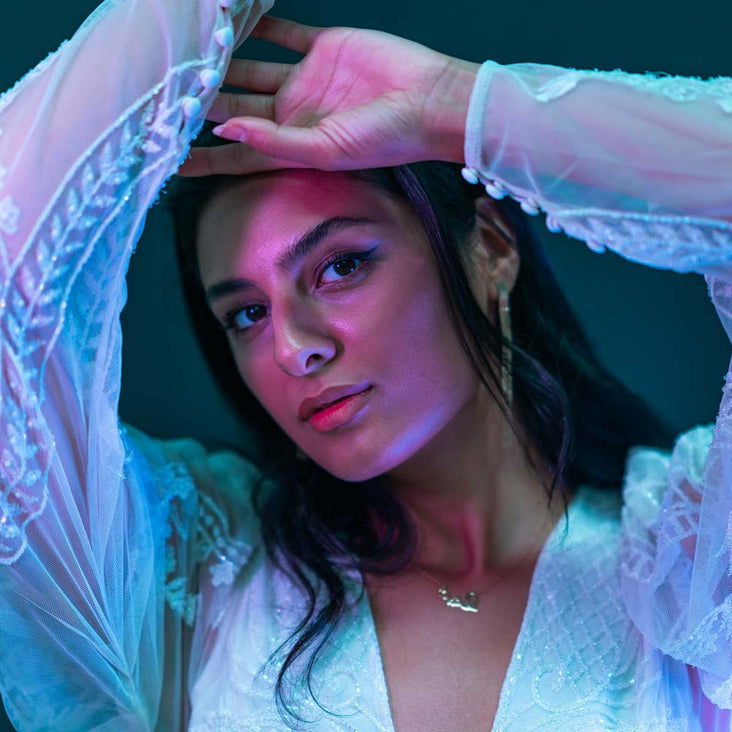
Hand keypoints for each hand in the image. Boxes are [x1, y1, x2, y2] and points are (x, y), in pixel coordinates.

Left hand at [178, 16, 478, 176]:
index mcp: (292, 145)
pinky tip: (230, 16)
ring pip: (250, 69)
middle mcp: (293, 114)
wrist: (429, 100)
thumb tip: (224, 133)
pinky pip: (281, 32)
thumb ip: (275, 143)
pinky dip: (258, 22)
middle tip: (160, 94)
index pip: (237, 154)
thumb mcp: (326, 150)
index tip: (167, 158)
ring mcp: (305, 79)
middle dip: (201, 104)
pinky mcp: (322, 47)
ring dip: (221, 62)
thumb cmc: (386, 138)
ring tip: (184, 53)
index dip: (204, 157)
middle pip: (235, 109)